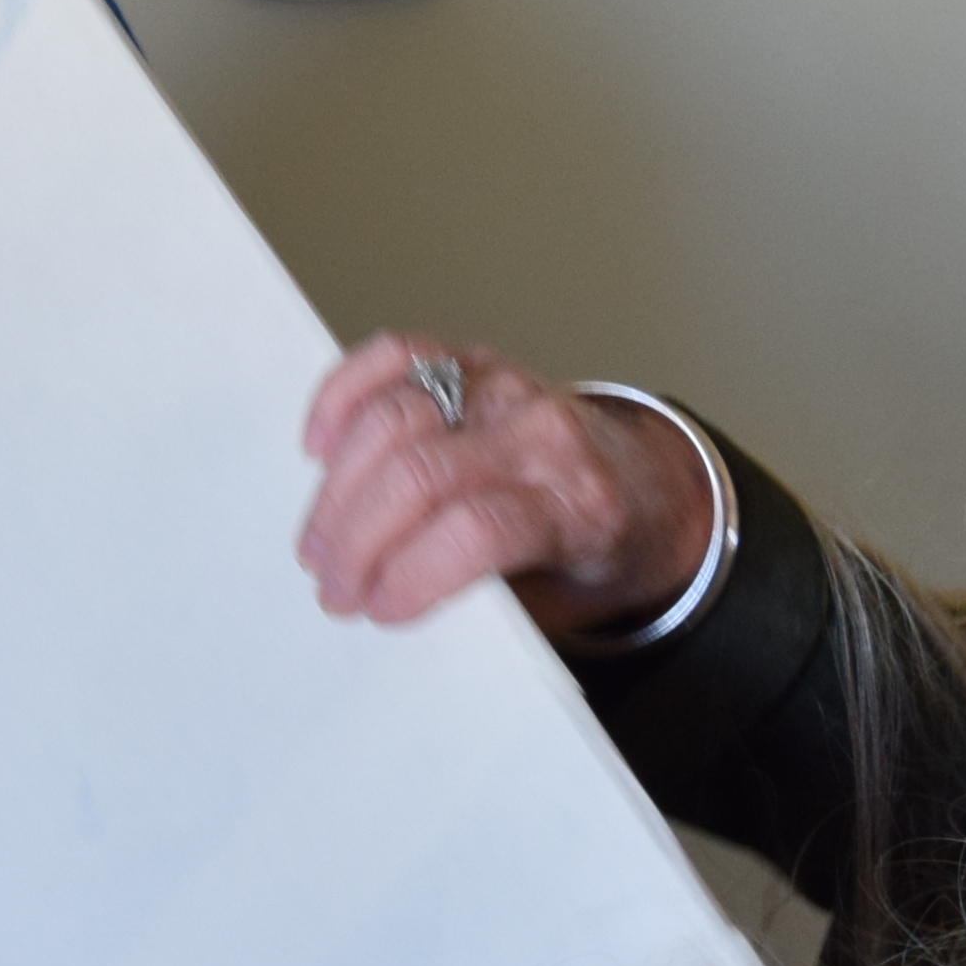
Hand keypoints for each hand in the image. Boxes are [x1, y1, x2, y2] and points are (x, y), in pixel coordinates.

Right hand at [297, 333, 712, 639]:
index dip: (411, 574)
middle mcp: (542, 435)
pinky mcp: (471, 358)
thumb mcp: (564, 598)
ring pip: (393, 418)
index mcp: (578, 506)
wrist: (643, 485)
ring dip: (337, 491)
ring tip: (322, 543)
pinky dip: (345, 397)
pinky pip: (394, 356)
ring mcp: (503, 386)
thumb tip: (391, 607)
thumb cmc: (591, 549)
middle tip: (334, 589)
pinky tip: (323, 450)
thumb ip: (491, 600)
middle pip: (419, 475)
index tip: (376, 609)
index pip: (478, 530)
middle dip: (357, 542)